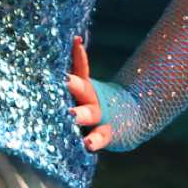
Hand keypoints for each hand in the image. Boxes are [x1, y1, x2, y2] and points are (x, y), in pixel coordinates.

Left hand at [69, 35, 110, 152]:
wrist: (127, 118)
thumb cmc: (92, 102)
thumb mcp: (83, 87)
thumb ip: (71, 74)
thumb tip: (59, 50)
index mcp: (84, 85)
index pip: (82, 66)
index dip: (79, 54)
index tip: (76, 41)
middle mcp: (91, 98)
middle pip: (82, 88)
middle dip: (72, 84)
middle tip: (63, 80)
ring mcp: (98, 116)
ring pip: (89, 114)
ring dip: (80, 114)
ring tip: (71, 115)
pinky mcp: (104, 134)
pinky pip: (99, 138)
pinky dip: (94, 142)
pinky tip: (88, 146)